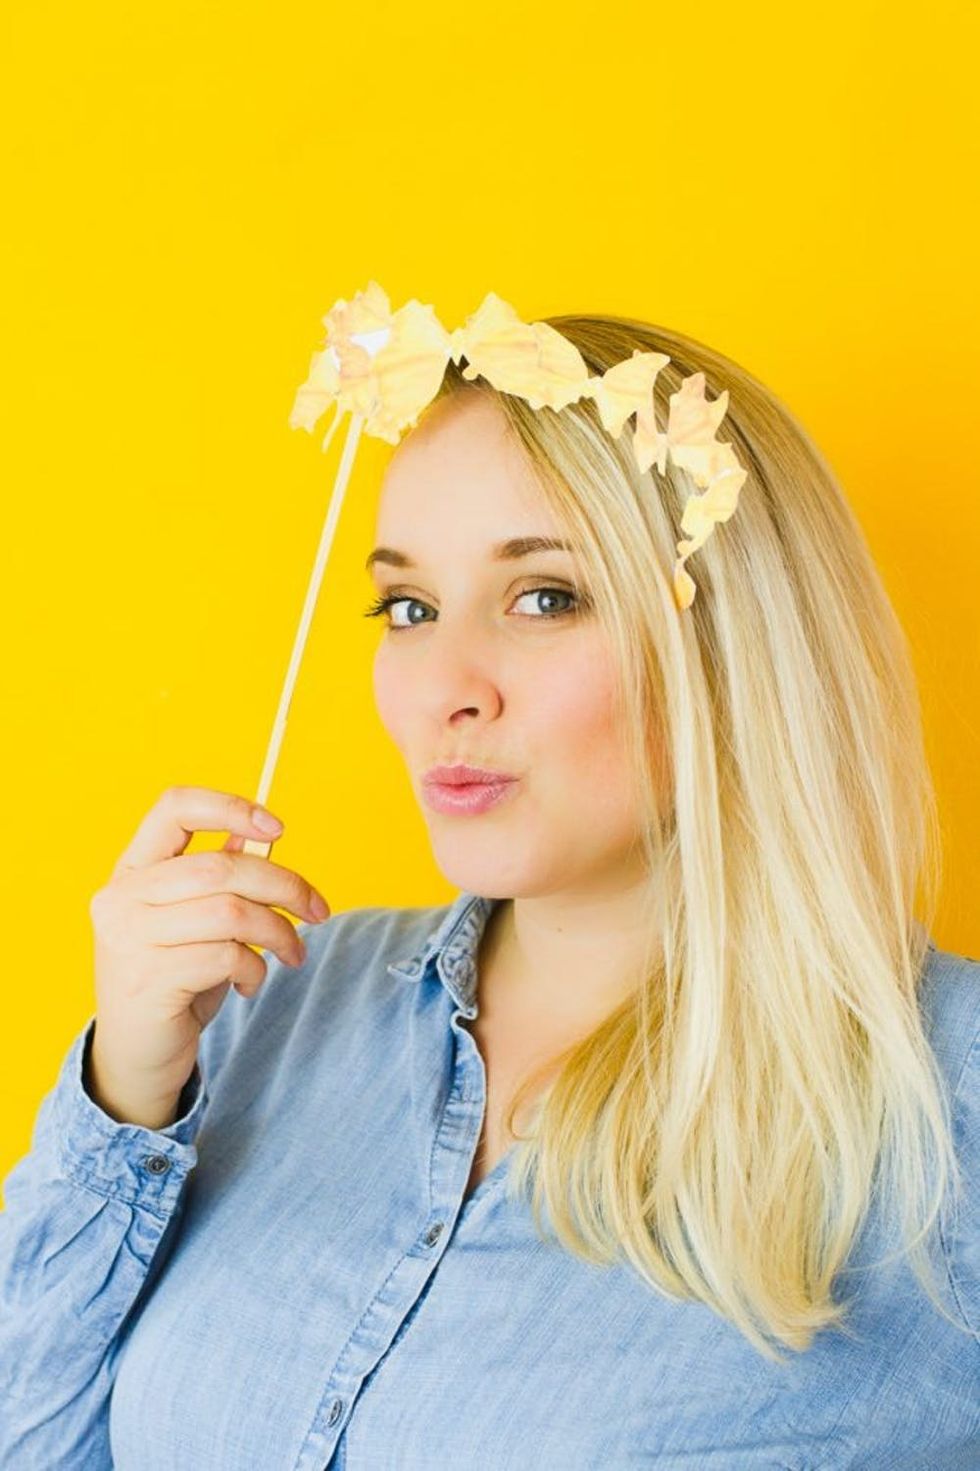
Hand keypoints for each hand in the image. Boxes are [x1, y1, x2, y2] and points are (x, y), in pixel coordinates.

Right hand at [86, 784, 329, 1125]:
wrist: (136, 1057)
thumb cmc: (173, 980)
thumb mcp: (193, 923)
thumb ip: (217, 882)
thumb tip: (263, 843)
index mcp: (131, 870)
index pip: (174, 808)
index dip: (230, 808)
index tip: (277, 829)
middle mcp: (121, 898)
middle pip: (221, 866)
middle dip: (284, 885)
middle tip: (318, 910)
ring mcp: (131, 938)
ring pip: (232, 912)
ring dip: (278, 932)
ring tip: (291, 954)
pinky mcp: (150, 979)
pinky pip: (227, 956)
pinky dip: (255, 968)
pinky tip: (249, 983)